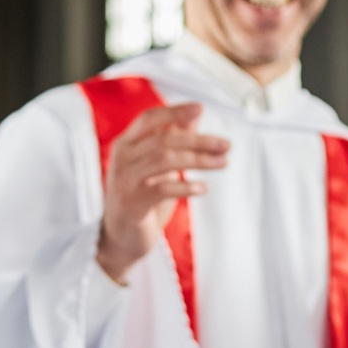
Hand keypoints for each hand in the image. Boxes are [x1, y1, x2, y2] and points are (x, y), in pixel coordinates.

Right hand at [95, 103, 229, 283]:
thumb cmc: (143, 200)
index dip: (174, 111)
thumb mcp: (158, 168)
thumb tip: (195, 116)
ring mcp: (124, 181)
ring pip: (164, 160)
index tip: (201, 108)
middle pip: (163, 139)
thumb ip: (173, 141)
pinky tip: (204, 188)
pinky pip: (162, 189)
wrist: (121, 239)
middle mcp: (121, 158)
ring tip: (223, 163)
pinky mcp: (131, 203)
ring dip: (198, 160)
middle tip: (226, 145)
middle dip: (199, 140)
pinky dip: (186, 187)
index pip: (149, 119)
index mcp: (126, 145)